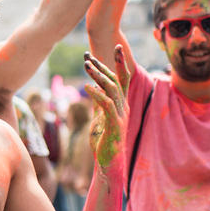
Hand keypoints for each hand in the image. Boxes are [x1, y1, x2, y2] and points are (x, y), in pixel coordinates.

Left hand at [86, 45, 130, 170]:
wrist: (109, 161)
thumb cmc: (103, 139)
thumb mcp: (99, 117)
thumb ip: (98, 102)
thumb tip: (93, 88)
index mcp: (120, 103)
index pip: (120, 79)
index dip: (114, 64)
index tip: (108, 49)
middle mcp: (123, 106)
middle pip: (117, 80)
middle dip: (106, 65)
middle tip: (90, 55)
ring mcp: (120, 115)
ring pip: (112, 89)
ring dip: (99, 76)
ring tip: (86, 66)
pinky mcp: (114, 124)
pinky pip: (106, 105)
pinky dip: (97, 94)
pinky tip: (86, 88)